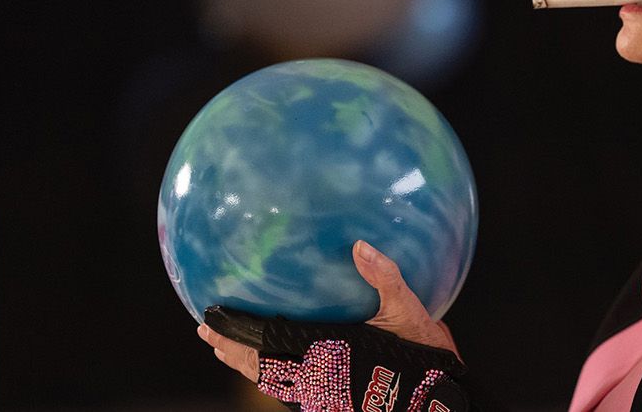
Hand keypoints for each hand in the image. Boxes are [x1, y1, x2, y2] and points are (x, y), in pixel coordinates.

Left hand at [197, 240, 458, 381]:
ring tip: (223, 350)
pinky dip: (271, 374)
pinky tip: (271, 362)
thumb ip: (383, 276)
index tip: (210, 319)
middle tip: (205, 333)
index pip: (267, 345)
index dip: (235, 334)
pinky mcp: (333, 398)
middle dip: (229, 350)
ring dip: (245, 365)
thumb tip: (360, 244)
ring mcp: (323, 391)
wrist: (436, 395)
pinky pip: (292, 386)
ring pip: (272, 380)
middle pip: (260, 368)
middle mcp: (317, 376)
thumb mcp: (408, 309)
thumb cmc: (423, 353)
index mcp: (327, 353)